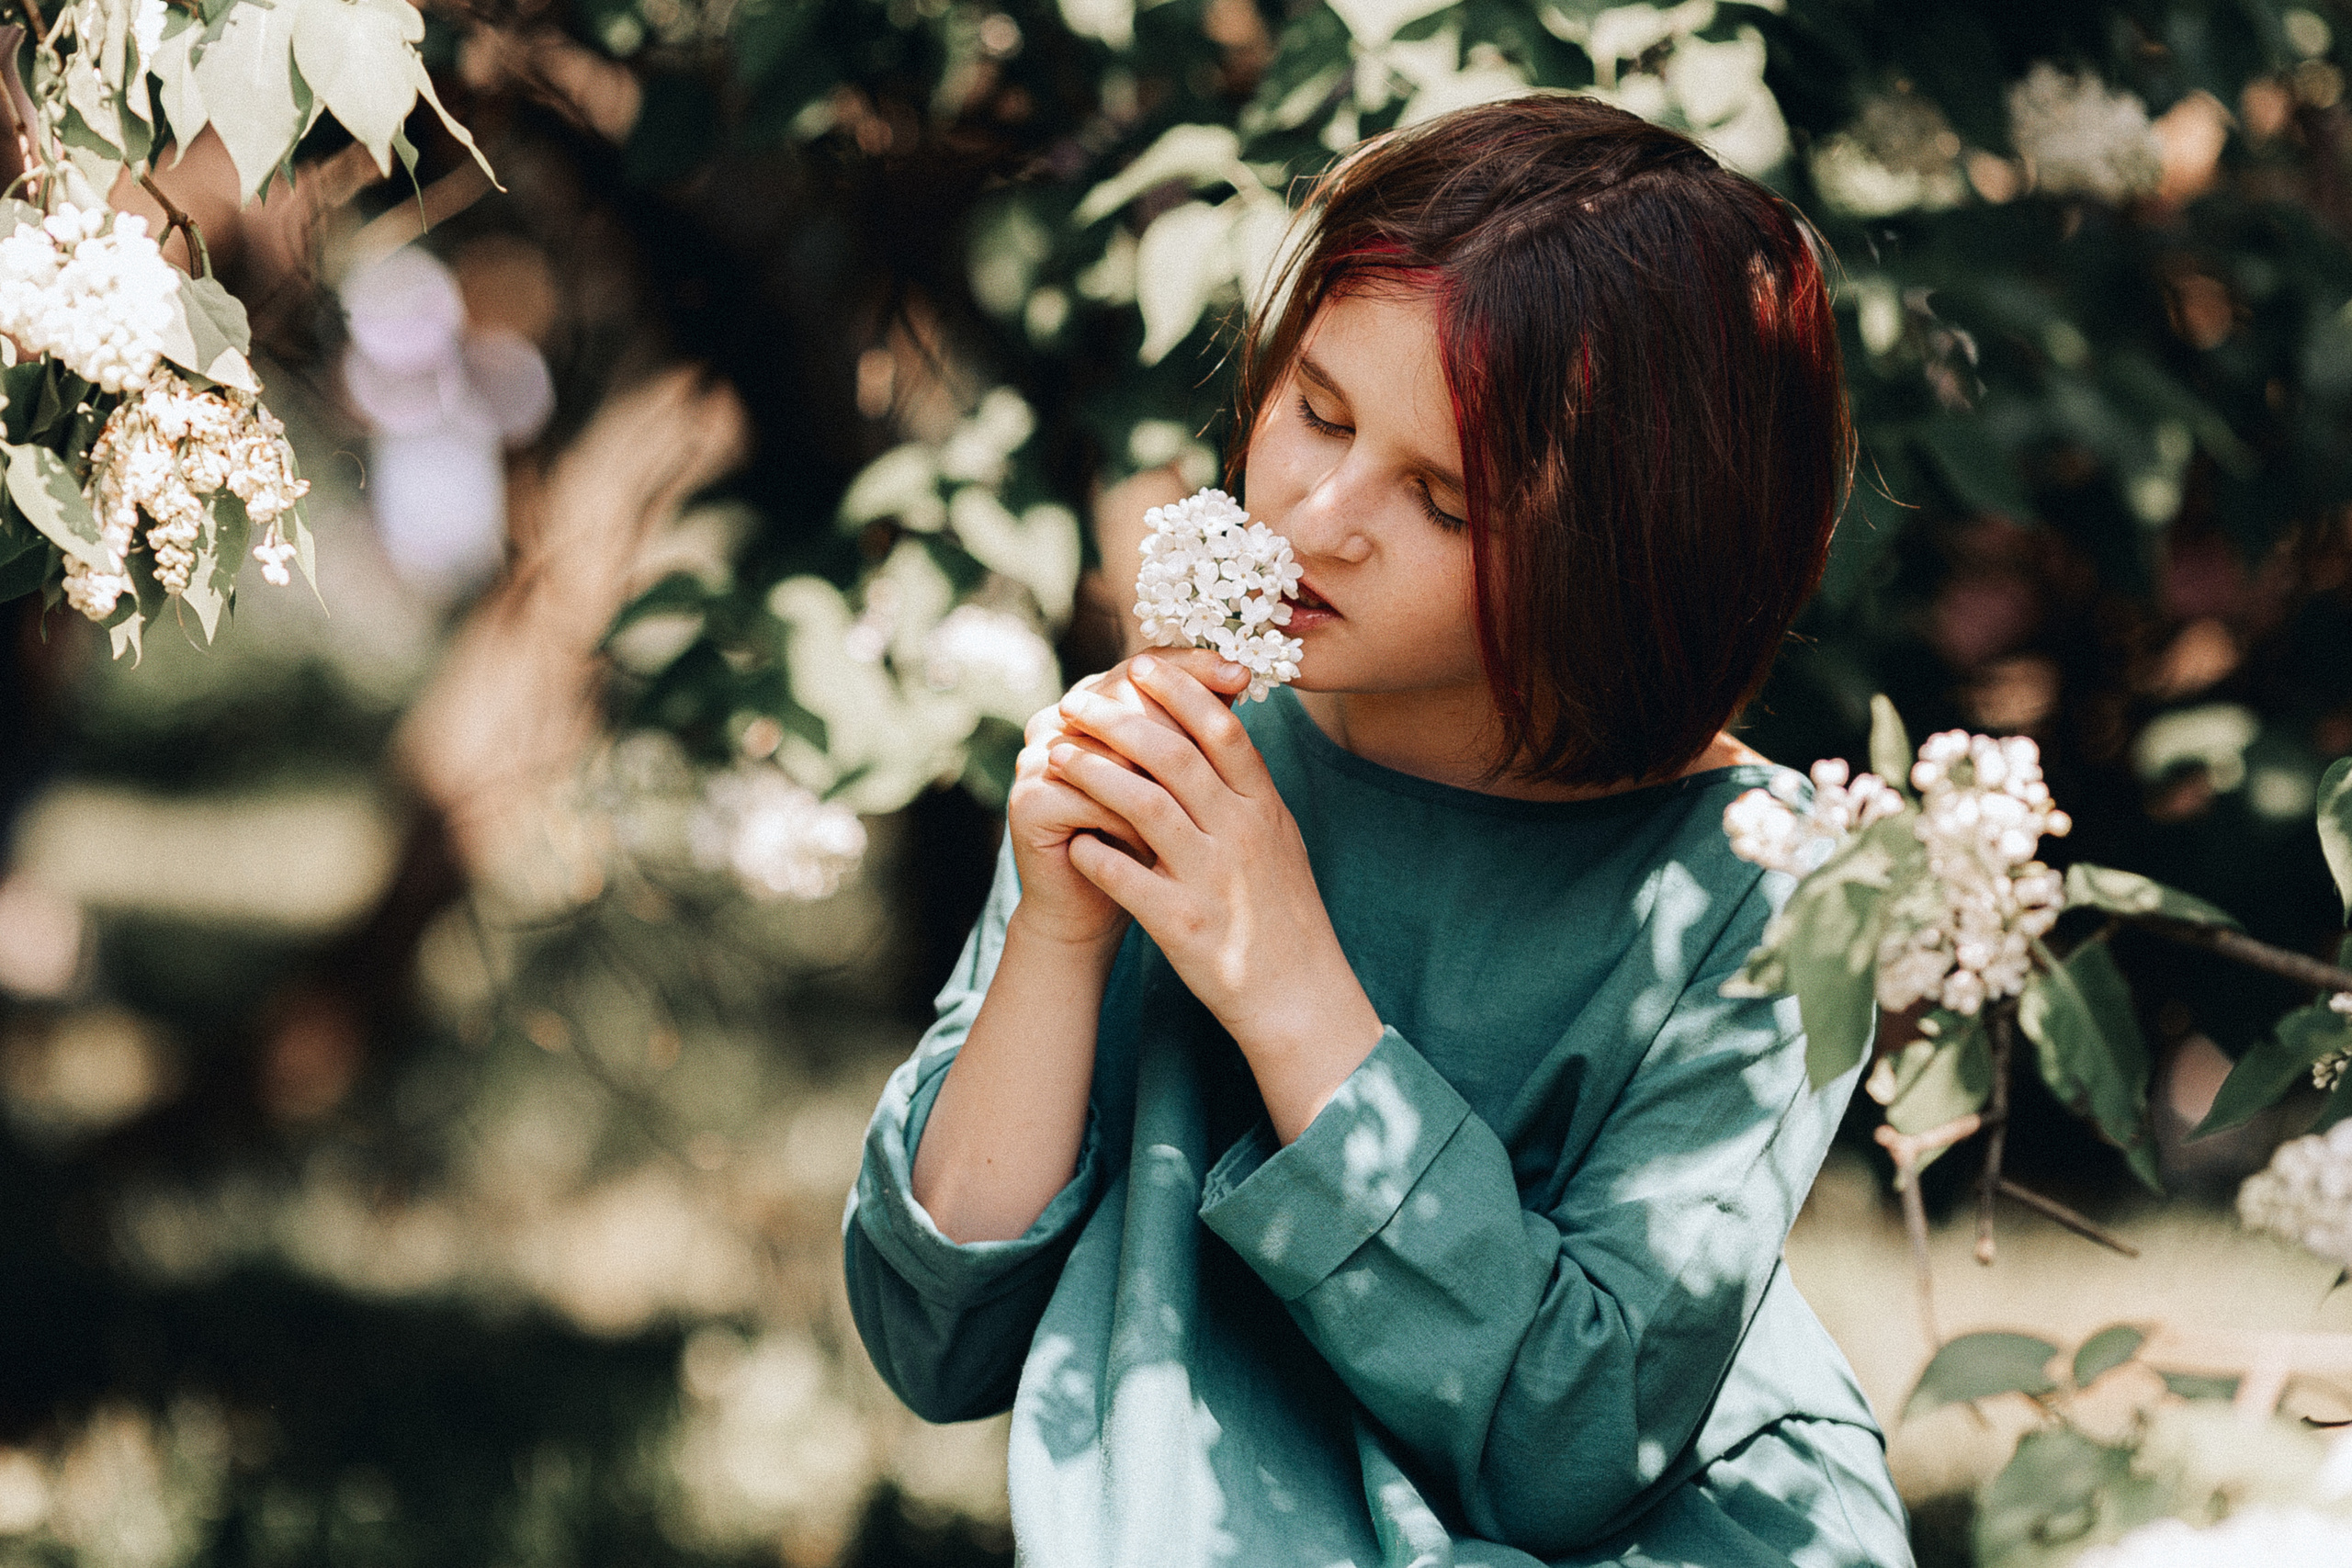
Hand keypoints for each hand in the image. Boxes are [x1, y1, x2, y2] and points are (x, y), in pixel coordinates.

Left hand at [1047, 656, 1383, 1140]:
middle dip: (1117, 720)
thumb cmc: (1283, 915)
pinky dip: (1096, 855)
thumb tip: (1221, 725)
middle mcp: (1242, 835)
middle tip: (1074, 702)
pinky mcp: (1187, 926)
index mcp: (1264, 809)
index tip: (1136, 666)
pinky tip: (1069, 842)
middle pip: (1174, 756)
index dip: (1178, 691)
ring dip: (1094, 774)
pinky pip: (1130, 880)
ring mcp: (1215, 880)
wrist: (1301, 997)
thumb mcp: (1279, 840)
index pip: (1221, 730)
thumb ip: (1247, 787)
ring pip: (1145, 807)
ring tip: (1056, 755)